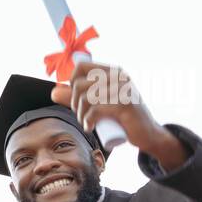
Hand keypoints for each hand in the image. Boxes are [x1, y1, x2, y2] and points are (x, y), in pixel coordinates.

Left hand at [51, 61, 187, 169]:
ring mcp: (123, 89)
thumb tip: (53, 91)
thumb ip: (76, 98)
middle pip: (79, 85)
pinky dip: (87, 121)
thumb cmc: (121, 118)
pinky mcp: (125, 104)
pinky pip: (95, 109)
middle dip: (74, 103)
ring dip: (80, 114)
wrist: (148, 134)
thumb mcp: (97, 104)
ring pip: (86, 97)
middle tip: (82, 115)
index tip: (77, 99)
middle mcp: (118, 76)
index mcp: (112, 71)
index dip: (72, 83)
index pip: (80, 67)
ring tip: (86, 122)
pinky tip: (90, 127)